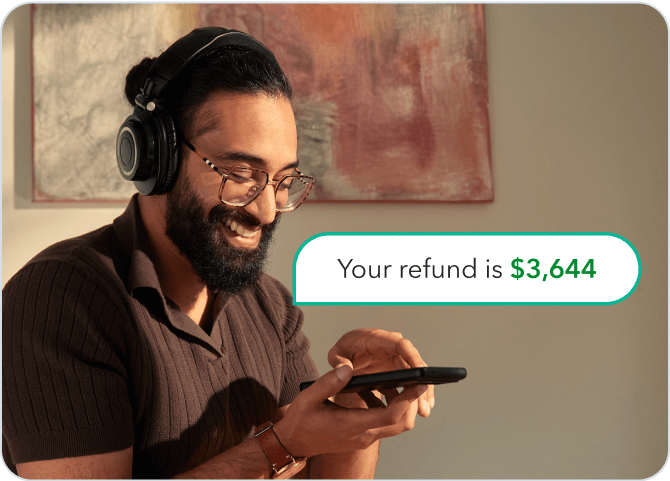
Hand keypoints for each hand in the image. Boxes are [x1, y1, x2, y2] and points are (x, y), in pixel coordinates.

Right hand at [273, 364, 425, 457]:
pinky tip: (375, 391)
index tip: (418, 383)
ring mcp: (364, 438)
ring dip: (401, 405)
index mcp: (352, 425)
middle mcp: (363, 435)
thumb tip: (347, 369)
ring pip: (395, 425)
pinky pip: (384, 424)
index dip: (408, 399)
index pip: (391, 415)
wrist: (294, 443)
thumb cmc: (301, 421)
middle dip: (412, 403)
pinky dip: (388, 408)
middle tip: (414, 381)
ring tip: (395, 383)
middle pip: (401, 423)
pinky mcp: (363, 436)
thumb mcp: (309, 398)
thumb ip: (329, 382)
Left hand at [327, 329, 434, 416]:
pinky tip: (420, 408)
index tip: (421, 373)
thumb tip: (344, 370)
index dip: (413, 358)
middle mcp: (393, 346)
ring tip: (423, 411)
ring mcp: (398, 357)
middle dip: (421, 382)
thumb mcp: (336, 354)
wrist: (348, 351)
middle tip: (423, 404)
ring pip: (416, 372)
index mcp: (379, 339)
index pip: (401, 345)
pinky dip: (417, 392)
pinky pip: (413, 379)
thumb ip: (338, 361)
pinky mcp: (400, 368)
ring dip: (421, 391)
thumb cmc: (344, 350)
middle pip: (414, 362)